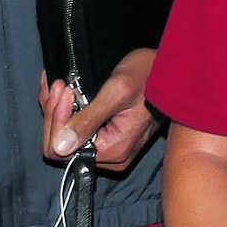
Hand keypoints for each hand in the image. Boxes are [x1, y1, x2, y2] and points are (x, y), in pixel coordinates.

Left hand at [39, 48, 160, 171]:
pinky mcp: (107, 136)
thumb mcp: (117, 92)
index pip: (62, 151)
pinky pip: (76, 128)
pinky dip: (65, 108)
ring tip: (61, 83)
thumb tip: (61, 145)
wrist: (170, 70)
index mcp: (113, 150)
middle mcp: (110, 155)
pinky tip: (65, 88)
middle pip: (61, 145)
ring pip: (65, 136)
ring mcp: (108, 146)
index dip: (57, 121)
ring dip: (58, 108)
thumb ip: (89, 119)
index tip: (65, 90)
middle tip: (60, 84)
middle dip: (56, 113)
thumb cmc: (149, 76)